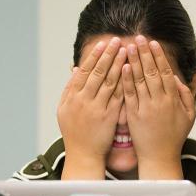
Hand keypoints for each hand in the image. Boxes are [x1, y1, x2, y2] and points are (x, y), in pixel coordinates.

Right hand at [57, 36, 126, 178]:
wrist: (83, 155)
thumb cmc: (74, 132)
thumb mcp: (64, 109)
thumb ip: (69, 88)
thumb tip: (74, 68)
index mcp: (72, 96)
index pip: (85, 70)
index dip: (95, 55)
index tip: (104, 43)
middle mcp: (83, 100)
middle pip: (98, 72)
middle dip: (108, 55)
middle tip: (118, 40)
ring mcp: (97, 108)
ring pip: (109, 81)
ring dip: (119, 64)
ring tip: (127, 51)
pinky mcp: (109, 117)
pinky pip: (118, 96)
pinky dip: (124, 82)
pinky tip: (131, 72)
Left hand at [122, 36, 195, 178]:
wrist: (159, 158)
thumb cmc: (174, 138)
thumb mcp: (189, 116)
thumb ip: (186, 96)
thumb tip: (181, 79)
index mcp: (173, 100)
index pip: (165, 72)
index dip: (159, 56)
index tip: (153, 43)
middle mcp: (159, 102)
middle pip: (151, 72)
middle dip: (145, 53)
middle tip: (139, 38)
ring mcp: (145, 108)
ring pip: (139, 80)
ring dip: (134, 61)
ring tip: (128, 46)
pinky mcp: (133, 116)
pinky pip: (129, 94)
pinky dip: (126, 80)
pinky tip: (123, 67)